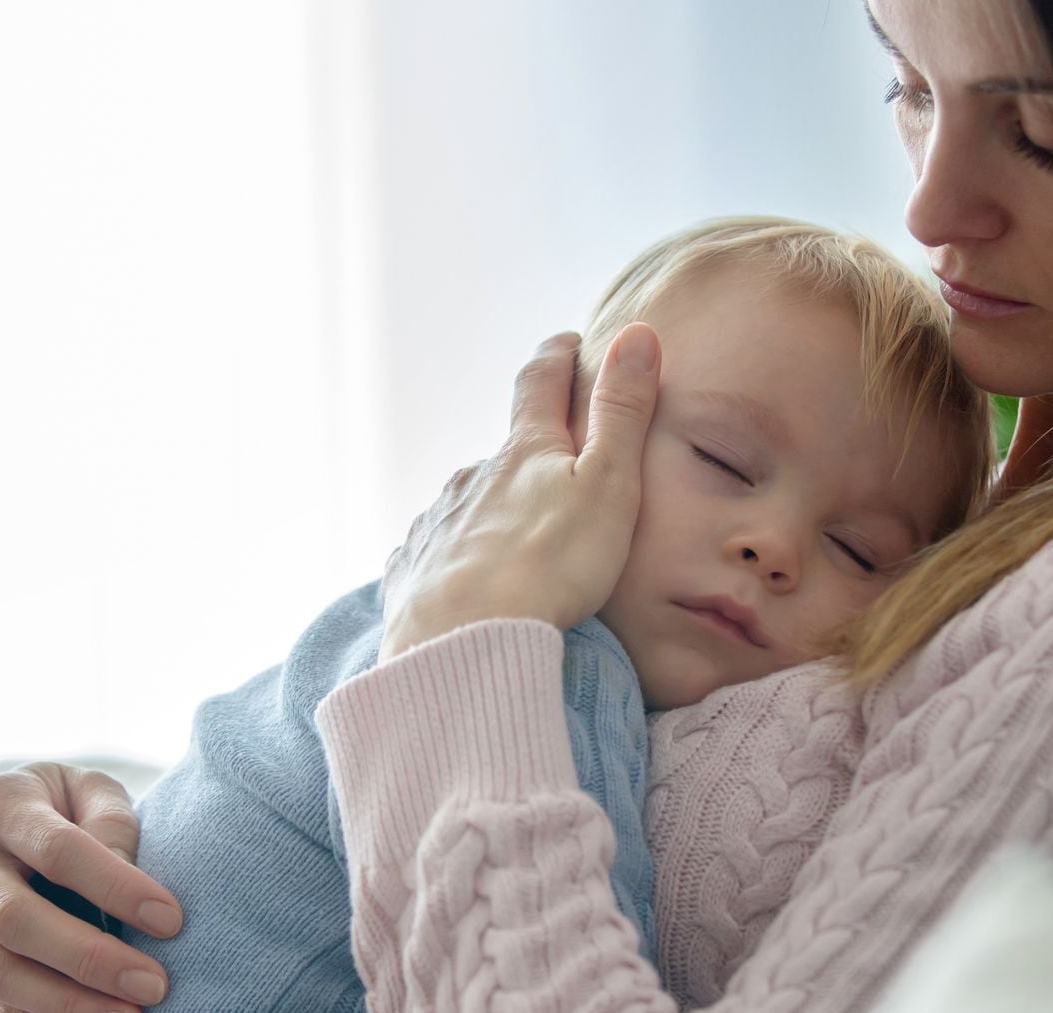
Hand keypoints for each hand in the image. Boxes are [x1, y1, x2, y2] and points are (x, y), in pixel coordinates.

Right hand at [0, 762, 183, 1012]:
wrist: (5, 820)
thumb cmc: (66, 805)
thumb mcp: (90, 790)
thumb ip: (111, 822)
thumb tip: (131, 878)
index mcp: (0, 805)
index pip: (58, 851)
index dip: (115, 887)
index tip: (172, 921)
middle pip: (18, 919)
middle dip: (90, 959)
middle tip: (155, 987)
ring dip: (68, 1007)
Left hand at [380, 325, 660, 659]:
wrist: (463, 639)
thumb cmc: (550, 565)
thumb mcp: (608, 484)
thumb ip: (622, 413)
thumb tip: (638, 333)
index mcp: (525, 453)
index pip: (541, 383)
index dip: (557, 357)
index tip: (568, 342)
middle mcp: (473, 477)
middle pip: (502, 452)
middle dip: (525, 451)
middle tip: (551, 461)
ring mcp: (437, 522)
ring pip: (467, 502)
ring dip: (489, 508)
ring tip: (512, 535)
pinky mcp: (414, 569)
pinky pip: (435, 553)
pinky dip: (454, 556)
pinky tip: (461, 578)